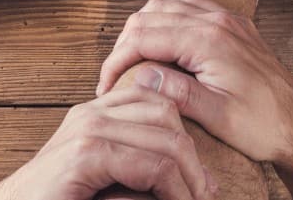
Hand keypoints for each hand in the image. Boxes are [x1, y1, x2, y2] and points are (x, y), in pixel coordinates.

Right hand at [0, 86, 215, 199]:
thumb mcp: (102, 176)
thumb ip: (131, 160)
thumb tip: (186, 167)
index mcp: (95, 112)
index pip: (157, 101)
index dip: (186, 136)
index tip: (201, 178)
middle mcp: (91, 113)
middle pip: (167, 116)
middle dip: (194, 156)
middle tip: (207, 192)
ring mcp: (88, 131)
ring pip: (167, 141)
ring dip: (190, 178)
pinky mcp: (86, 156)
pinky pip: (152, 167)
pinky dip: (174, 190)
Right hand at [95, 0, 292, 169]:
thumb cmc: (263, 126)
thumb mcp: (218, 116)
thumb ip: (178, 93)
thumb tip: (140, 75)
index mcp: (210, 41)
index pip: (145, 36)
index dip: (116, 59)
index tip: (105, 86)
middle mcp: (218, 21)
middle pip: (151, 14)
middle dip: (125, 42)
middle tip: (113, 76)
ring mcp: (228, 19)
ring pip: (169, 3)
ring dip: (144, 26)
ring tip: (132, 59)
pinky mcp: (234, 25)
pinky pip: (191, 5)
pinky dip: (167, 16)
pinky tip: (161, 39)